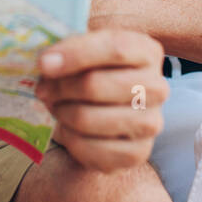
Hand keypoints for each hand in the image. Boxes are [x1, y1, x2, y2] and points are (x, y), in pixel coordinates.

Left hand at [34, 29, 166, 172]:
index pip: (115, 48)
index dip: (75, 54)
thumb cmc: (93, 72)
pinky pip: (90, 149)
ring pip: (88, 118)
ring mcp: (150, 123)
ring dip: (62, 113)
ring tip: (56, 107)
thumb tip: (47, 62)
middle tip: (43, 89)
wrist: (106, 111)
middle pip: (95, 85)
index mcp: (147, 52)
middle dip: (60, 87)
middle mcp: (158, 87)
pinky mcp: (138, 154)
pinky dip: (70, 140)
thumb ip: (69, 47)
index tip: (43, 63)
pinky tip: (69, 130)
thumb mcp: (86, 48)